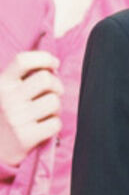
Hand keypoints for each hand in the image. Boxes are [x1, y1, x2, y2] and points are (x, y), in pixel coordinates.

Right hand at [0, 51, 61, 169]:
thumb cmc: (6, 116)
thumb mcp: (6, 93)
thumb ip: (22, 79)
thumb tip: (53, 66)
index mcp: (1, 84)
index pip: (23, 60)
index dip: (44, 58)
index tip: (54, 64)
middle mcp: (7, 98)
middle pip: (46, 79)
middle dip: (56, 86)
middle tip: (53, 94)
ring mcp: (16, 117)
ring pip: (54, 102)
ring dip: (55, 108)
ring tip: (45, 113)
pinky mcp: (25, 136)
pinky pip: (55, 123)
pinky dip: (54, 125)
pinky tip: (43, 127)